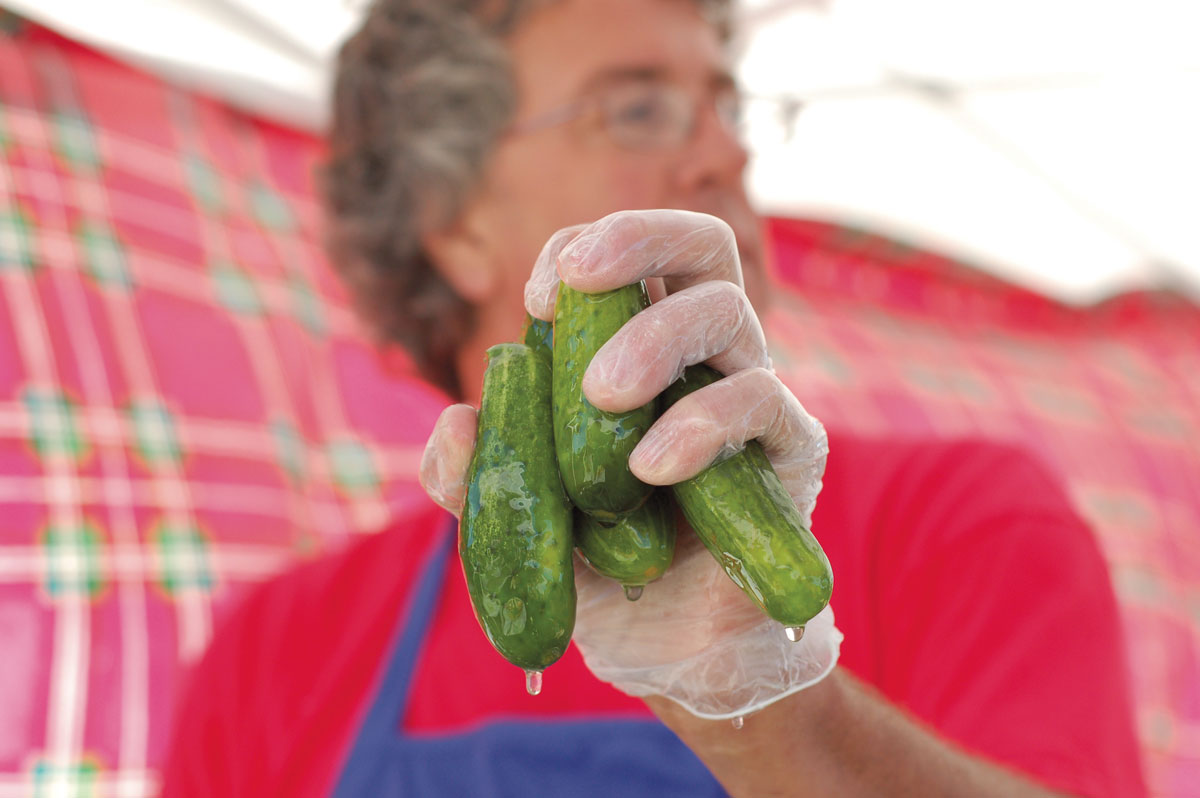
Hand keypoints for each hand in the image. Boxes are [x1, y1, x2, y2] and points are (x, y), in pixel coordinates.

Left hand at [421, 209, 839, 718]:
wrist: (662, 644)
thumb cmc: (593, 561)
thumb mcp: (521, 517)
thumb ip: (481, 474)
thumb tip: (456, 422)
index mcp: (639, 346)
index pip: (629, 256)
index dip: (583, 248)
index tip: (533, 299)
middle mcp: (702, 355)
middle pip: (701, 245)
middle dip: (639, 236)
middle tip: (575, 281)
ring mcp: (751, 394)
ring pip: (727, 311)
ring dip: (655, 337)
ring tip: (601, 396)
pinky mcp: (792, 450)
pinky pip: (762, 401)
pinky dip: (704, 421)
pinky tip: (653, 468)